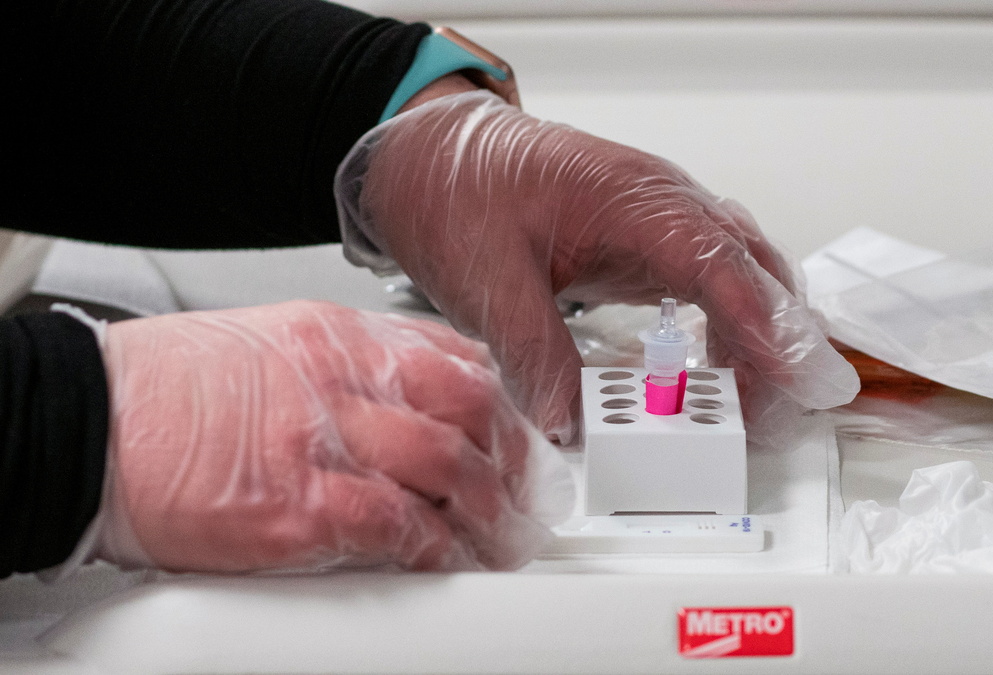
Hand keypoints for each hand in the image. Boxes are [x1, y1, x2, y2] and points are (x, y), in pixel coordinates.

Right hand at [95, 301, 571, 572]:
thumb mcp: (272, 344)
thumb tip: (413, 401)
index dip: (504, 402)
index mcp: (336, 336)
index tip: (521, 434)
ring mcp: (320, 439)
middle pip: (468, 404)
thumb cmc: (169, 390)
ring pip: (447, 463)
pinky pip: (394, 524)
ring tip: (502, 538)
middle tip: (526, 492)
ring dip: (488, 509)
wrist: (88, 423)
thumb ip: (349, 368)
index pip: (453, 356)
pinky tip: (446, 559)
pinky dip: (433, 546)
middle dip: (513, 454)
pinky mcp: (295, 506)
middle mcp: (339, 377)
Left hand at [337, 91, 859, 445]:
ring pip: (744, 274)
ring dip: (761, 337)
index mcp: (629, 198)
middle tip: (784, 410)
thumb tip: (570, 424)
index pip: (716, 259)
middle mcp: (662, 203)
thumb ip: (534, 353)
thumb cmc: (460, 191)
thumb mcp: (487, 280)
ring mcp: (662, 221)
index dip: (759, 320)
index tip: (789, 373)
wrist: (432, 154)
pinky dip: (731, 327)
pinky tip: (719, 368)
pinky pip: (714, 281)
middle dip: (780, 340)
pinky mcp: (649, 243)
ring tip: (754, 405)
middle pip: (751, 267)